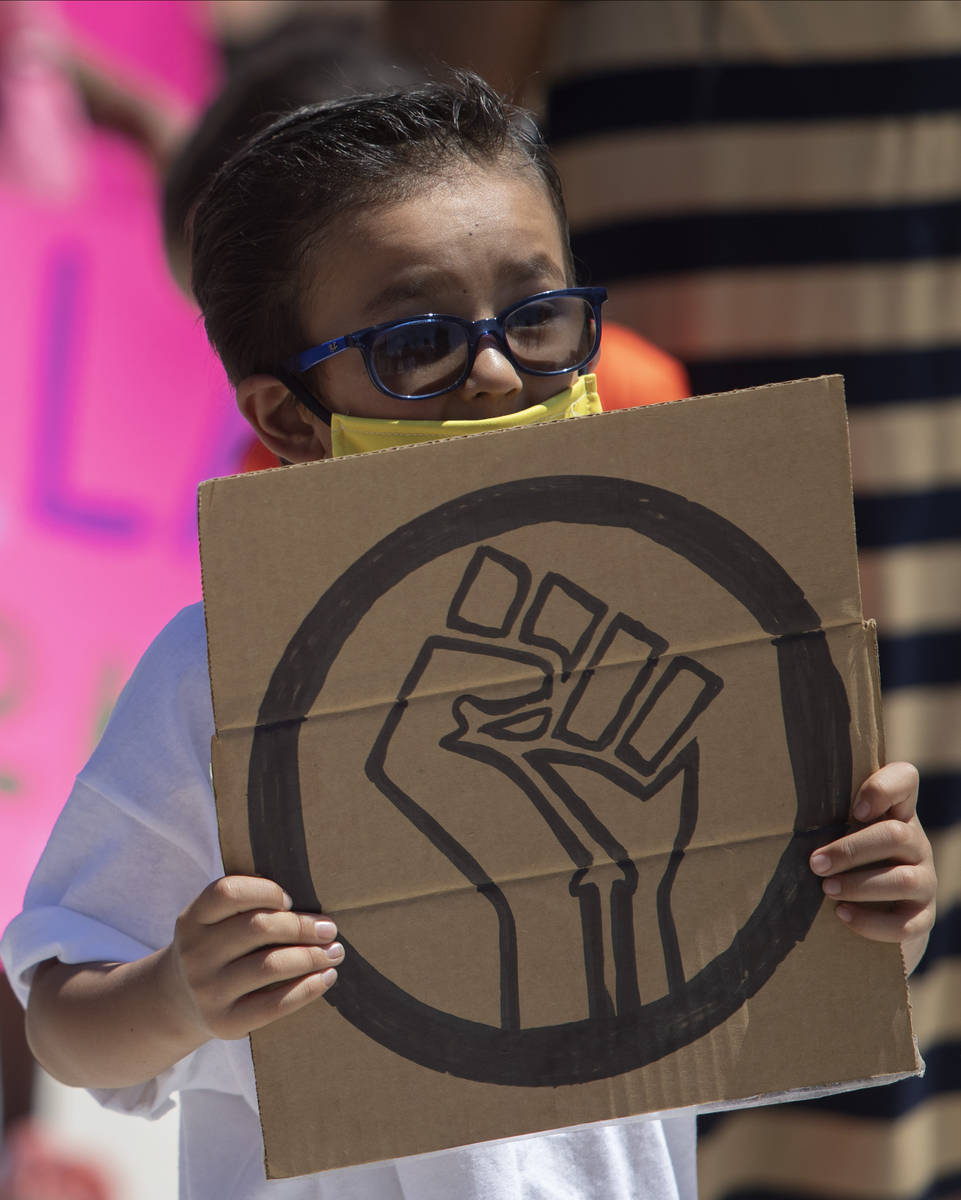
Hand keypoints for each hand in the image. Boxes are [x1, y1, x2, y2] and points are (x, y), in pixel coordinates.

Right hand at [163, 876, 343, 1041]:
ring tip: (334, 952)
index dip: (266, 891)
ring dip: (311, 956)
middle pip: (257, 927)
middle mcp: (195, 953)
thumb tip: (311, 907)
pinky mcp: (224, 1022)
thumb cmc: (217, 949)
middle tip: (329, 929)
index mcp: (193, 919)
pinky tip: (326, 978)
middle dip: (301, 926)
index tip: (291, 900)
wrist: (180, 1002)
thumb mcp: (214, 922)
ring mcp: (207, 990)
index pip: (228, 892)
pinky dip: (307, 988)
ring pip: (270, 965)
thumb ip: (247, 907)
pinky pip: (275, 1004)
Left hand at [809, 762, 935, 973]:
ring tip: (825, 889)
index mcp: (895, 813)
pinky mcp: (922, 918)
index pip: (905, 779)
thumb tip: (763, 805)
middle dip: (850, 850)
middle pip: (895, 835)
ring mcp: (924, 881)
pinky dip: (870, 922)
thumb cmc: (842, 861)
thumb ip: (821, 816)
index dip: (883, 788)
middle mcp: (915, 843)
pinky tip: (841, 915)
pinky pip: (905, 924)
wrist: (873, 913)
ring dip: (858, 885)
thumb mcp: (835, 833)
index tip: (854, 809)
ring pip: (902, 879)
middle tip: (814, 864)